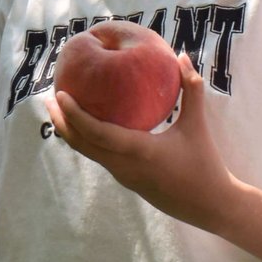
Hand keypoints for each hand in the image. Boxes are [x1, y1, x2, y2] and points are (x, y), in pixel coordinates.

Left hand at [50, 56, 238, 233]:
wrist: (210, 206)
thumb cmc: (205, 164)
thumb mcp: (197, 124)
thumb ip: (190, 89)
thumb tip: (181, 55)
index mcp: (138, 151)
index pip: (96, 133)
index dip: (74, 115)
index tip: (60, 95)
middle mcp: (124, 166)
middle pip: (82, 144)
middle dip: (62, 121)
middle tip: (50, 97)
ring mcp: (123, 176)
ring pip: (89, 153)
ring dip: (72, 132)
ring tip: (62, 109)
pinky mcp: (127, 180)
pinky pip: (101, 157)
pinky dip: (88, 139)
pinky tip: (91, 124)